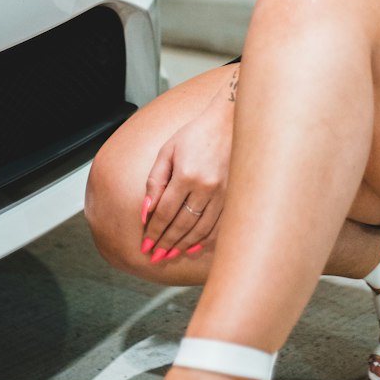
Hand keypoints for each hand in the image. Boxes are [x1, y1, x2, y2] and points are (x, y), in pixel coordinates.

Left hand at [139, 81, 234, 262]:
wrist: (229, 122)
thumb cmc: (195, 135)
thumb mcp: (167, 151)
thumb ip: (154, 181)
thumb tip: (146, 213)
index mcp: (186, 174)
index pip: (166, 212)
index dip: (154, 232)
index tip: (145, 246)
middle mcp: (206, 187)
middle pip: (183, 225)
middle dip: (166, 244)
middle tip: (155, 257)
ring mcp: (223, 193)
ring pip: (201, 230)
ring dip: (183, 246)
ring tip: (170, 255)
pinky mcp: (233, 196)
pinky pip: (219, 226)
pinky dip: (205, 240)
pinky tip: (193, 247)